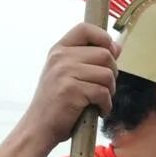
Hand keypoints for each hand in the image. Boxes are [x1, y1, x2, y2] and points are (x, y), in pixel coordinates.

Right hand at [19, 23, 118, 149]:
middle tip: (103, 88)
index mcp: (59, 50)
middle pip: (105, 54)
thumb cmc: (57, 102)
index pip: (85, 28)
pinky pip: (103, 92)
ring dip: (110, 91)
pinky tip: (98, 111)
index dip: (103, 37)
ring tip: (99, 100)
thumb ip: (89, 59)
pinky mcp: (71, 90)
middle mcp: (60, 58)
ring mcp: (64, 73)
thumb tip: (116, 46)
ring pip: (107, 74)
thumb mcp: (68, 74)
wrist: (39, 127)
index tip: (110, 52)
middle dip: (112, 73)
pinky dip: (105, 105)